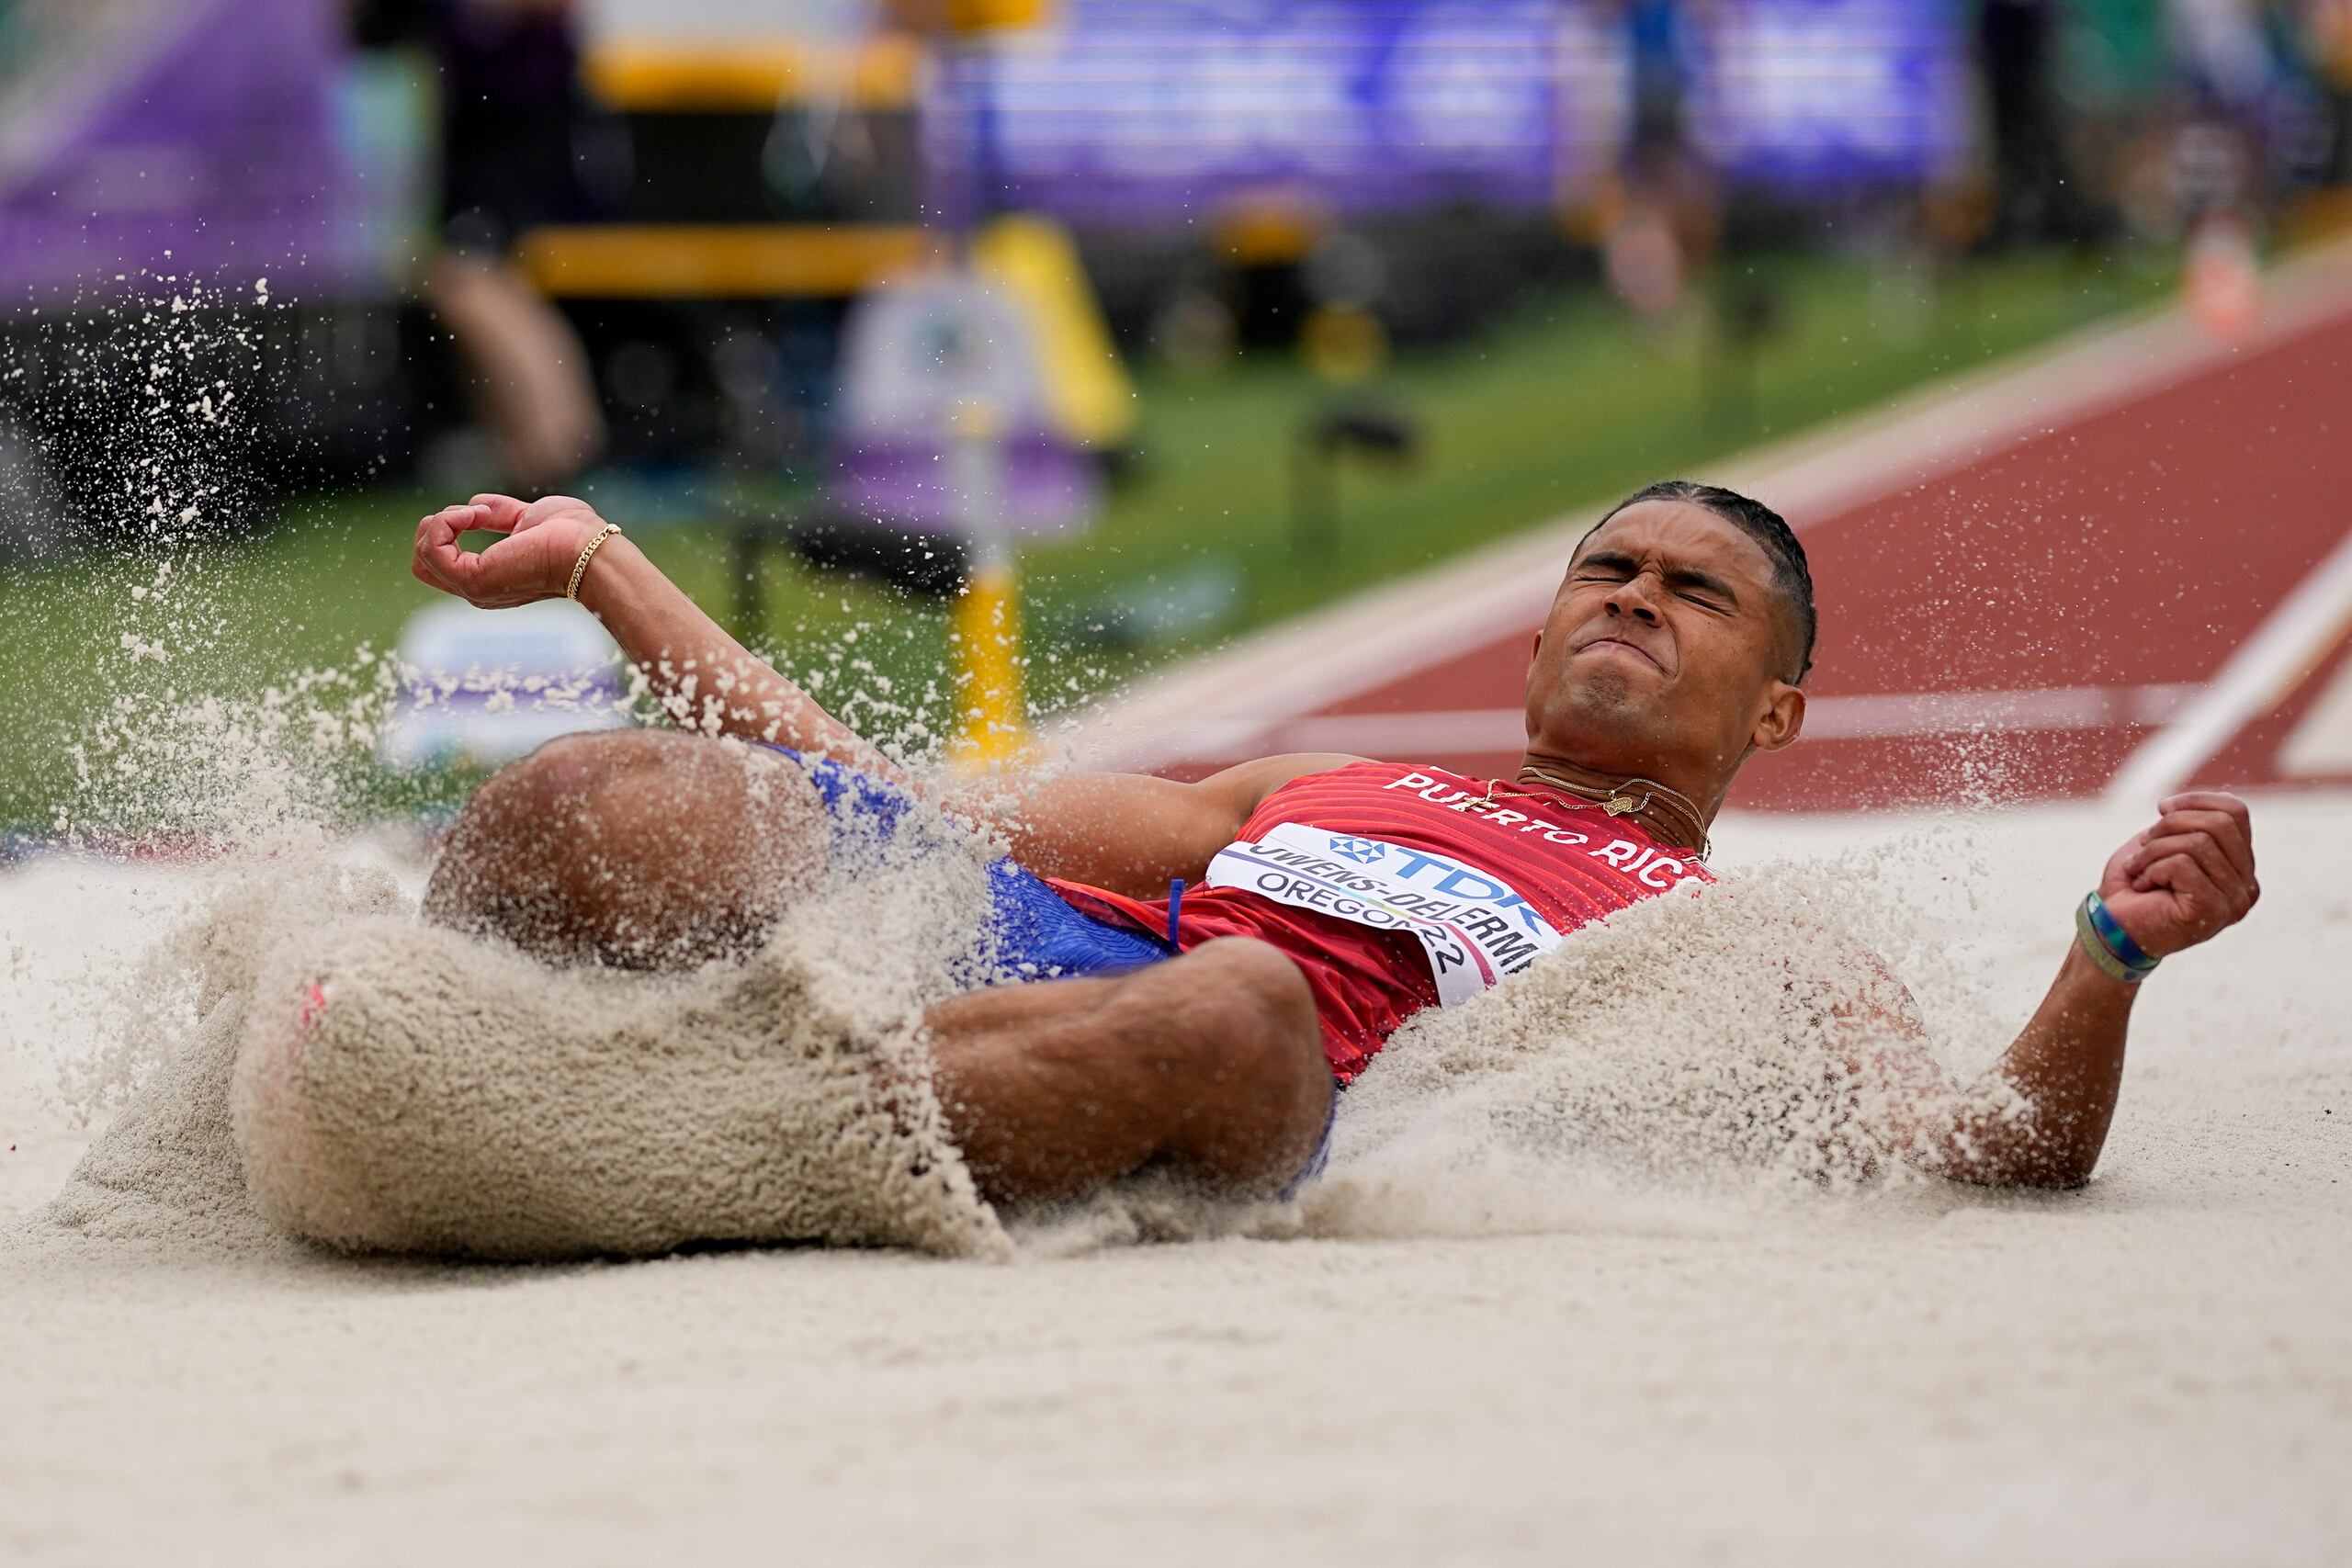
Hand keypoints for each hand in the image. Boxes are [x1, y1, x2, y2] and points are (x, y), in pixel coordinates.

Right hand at [410, 493, 609, 608]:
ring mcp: (472, 588)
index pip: (441, 561)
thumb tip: (475, 503)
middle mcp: (477, 590)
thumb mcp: (527, 517)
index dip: (448, 529)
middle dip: (435, 527)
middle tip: (474, 514)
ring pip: (421, 554)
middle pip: (421, 564)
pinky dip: (445, 522)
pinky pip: (430, 548)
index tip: (483, 513)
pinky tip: (475, 514)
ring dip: (442, 521)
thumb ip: (501, 513)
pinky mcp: (472, 579)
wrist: (588, 549)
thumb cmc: (572, 535)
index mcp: (490, 578)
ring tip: (479, 513)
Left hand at [2096, 791, 2258, 958]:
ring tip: (2139, 869)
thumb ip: (2194, 822)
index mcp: (2240, 867)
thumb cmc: (2135, 883)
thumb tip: (2203, 800)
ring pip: (2198, 843)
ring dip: (2154, 851)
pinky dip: (2152, 868)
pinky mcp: (2211, 910)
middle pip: (2219, 823)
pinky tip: (2143, 886)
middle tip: (2144, 844)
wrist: (2110, 927)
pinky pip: (2183, 865)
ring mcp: (2233, 901)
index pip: (2235, 812)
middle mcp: (2246, 886)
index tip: (2161, 808)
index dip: (2195, 800)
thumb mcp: (2164, 842)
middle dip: (2170, 825)